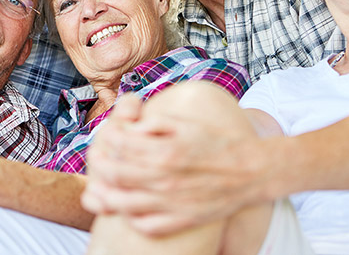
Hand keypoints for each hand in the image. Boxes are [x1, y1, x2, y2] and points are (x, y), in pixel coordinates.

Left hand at [82, 96, 270, 234]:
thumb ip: (155, 123)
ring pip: (123, 203)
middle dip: (99, 166)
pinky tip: (128, 206)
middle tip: (96, 161)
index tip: (104, 136)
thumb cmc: (217, 142)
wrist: (251, 171)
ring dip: (106, 194)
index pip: (120, 145)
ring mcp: (172, 203)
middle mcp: (166, 179)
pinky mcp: (181, 220)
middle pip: (115, 174)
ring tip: (101, 187)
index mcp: (166, 151)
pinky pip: (145, 224)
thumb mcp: (186, 124)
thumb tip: (130, 127)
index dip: (105, 139)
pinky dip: (130, 216)